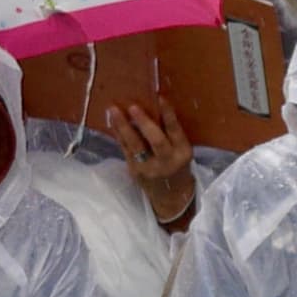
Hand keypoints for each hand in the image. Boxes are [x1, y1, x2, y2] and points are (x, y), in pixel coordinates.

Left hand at [111, 103, 197, 225]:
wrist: (171, 197)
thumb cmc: (177, 167)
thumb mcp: (181, 152)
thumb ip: (170, 135)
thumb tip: (153, 106)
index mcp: (182, 153)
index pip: (175, 131)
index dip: (168, 115)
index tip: (161, 98)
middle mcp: (166, 162)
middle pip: (156, 140)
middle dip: (144, 122)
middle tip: (133, 107)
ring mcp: (148, 168)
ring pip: (135, 145)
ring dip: (123, 126)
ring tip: (114, 110)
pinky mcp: (134, 171)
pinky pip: (125, 150)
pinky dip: (119, 134)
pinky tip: (113, 122)